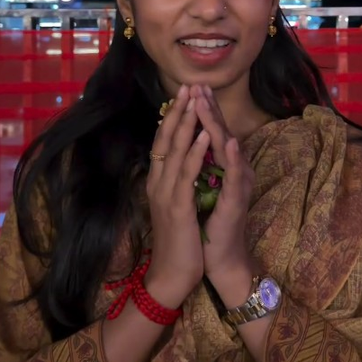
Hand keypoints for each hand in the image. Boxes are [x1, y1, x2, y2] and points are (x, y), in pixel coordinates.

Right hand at [144, 85, 209, 307]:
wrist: (171, 275)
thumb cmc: (178, 240)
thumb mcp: (174, 205)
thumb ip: (175, 182)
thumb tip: (180, 161)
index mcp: (158, 181)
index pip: (163, 141)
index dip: (172, 117)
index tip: (183, 95)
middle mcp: (157, 182)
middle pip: (166, 138)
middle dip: (178, 110)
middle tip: (188, 86)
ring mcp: (165, 193)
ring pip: (174, 149)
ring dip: (186, 122)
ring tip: (195, 98)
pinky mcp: (177, 207)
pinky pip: (187, 173)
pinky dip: (195, 151)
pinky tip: (204, 134)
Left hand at [190, 85, 255, 285]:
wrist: (219, 256)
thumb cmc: (208, 221)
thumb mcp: (200, 187)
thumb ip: (199, 164)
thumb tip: (189, 141)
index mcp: (221, 166)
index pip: (211, 132)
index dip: (202, 110)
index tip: (191, 88)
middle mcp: (233, 169)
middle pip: (220, 132)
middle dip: (207, 108)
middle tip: (198, 84)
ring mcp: (237, 183)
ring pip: (227, 147)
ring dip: (216, 123)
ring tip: (206, 102)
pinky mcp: (237, 200)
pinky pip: (235, 176)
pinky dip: (234, 158)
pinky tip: (231, 142)